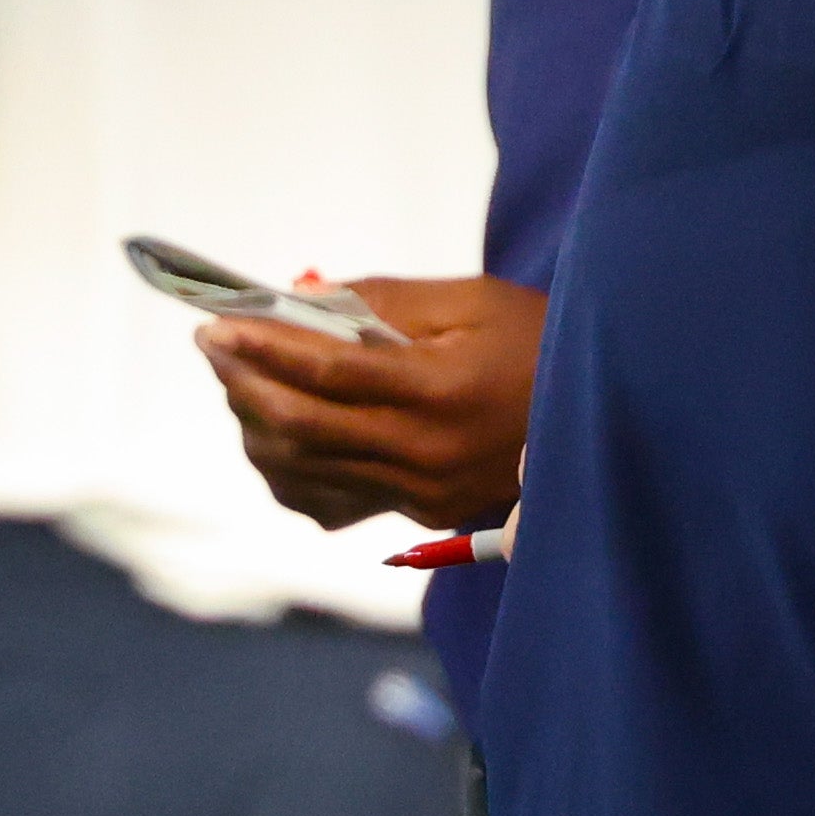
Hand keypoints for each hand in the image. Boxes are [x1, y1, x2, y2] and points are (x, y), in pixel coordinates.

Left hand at [200, 276, 546, 531]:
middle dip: (245, 383)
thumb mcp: (475, 301)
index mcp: (441, 390)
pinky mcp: (420, 515)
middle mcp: (424, 451)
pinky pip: (331, 501)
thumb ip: (387, 303)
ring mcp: (420, 493)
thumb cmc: (537, 342)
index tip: (216, 323)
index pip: (328, 372)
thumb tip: (306, 299)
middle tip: (213, 348)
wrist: (601, 420)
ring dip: (257, 426)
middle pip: (303, 427)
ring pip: (305, 470)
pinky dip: (289, 471)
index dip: (264, 347)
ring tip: (240, 382)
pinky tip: (277, 436)